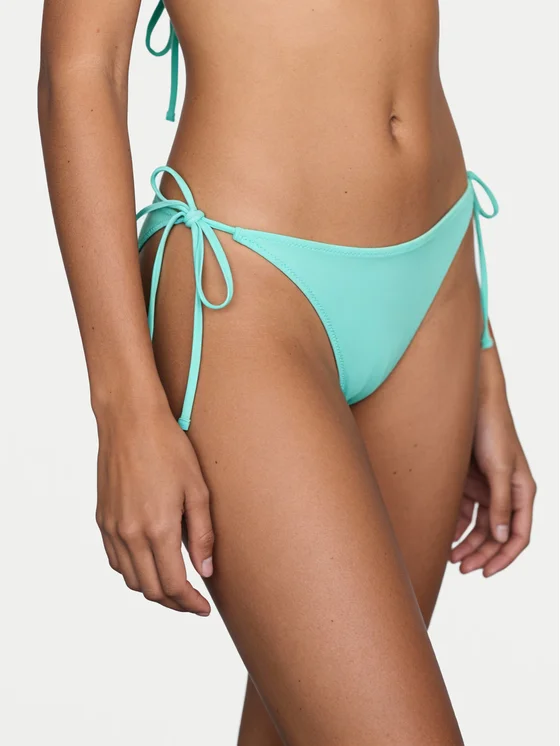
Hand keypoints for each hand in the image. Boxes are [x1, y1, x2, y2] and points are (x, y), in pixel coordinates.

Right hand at [95, 402, 213, 612]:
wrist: (130, 422)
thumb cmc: (169, 449)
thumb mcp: (197, 490)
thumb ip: (201, 535)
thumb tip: (205, 571)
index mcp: (157, 528)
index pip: (172, 585)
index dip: (189, 603)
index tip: (203, 608)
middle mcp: (130, 534)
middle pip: (150, 589)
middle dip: (173, 602)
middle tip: (193, 602)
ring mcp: (112, 528)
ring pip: (130, 579)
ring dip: (152, 590)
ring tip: (174, 586)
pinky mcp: (102, 519)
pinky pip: (115, 560)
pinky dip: (132, 572)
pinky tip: (149, 565)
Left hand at [450, 384, 536, 577]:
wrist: (472, 402)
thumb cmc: (492, 430)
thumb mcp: (497, 469)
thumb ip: (500, 503)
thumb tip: (501, 537)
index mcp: (522, 492)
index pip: (518, 535)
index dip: (504, 557)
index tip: (486, 572)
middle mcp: (507, 493)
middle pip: (496, 535)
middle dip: (481, 554)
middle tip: (461, 569)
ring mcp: (488, 488)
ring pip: (480, 526)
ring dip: (467, 543)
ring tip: (450, 557)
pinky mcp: (470, 481)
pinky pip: (465, 511)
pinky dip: (457, 525)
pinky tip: (446, 535)